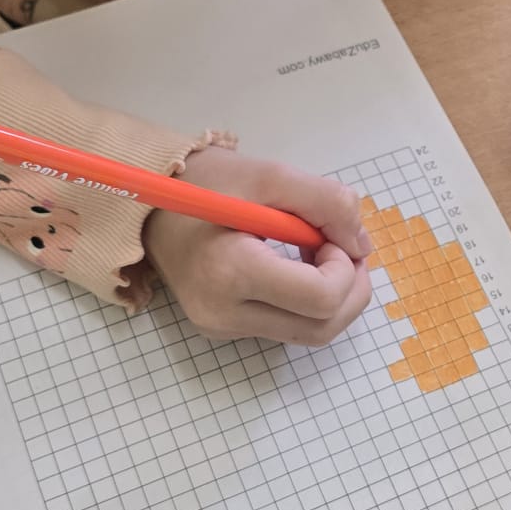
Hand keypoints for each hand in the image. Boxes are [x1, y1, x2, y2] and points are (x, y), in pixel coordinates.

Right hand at [145, 148, 372, 344]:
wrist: (149, 202)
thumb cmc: (206, 183)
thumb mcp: (270, 175)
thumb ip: (327, 202)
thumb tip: (361, 244)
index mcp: (231, 273)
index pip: (319, 298)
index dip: (344, 268)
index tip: (329, 235)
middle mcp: (224, 314)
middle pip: (322, 328)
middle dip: (350, 289)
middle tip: (343, 248)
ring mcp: (222, 328)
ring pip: (309, 334)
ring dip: (333, 297)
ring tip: (320, 253)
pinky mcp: (224, 330)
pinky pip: (287, 326)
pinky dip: (308, 301)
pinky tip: (297, 265)